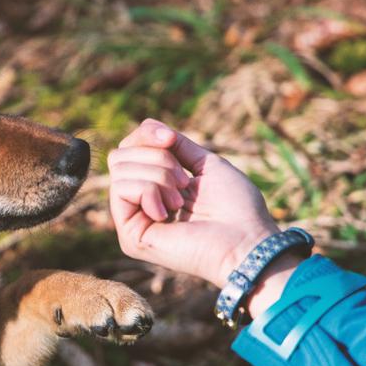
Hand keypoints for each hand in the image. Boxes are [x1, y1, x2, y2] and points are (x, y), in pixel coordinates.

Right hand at [107, 119, 281, 289]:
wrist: (245, 240)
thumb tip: (149, 126)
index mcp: (156, 188)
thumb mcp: (204, 163)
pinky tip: (169, 211)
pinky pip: (120, 190)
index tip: (171, 138)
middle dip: (156, 158)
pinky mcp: (130, 237)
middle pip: (120, 157)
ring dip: (158, 176)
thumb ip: (176, 146)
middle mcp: (140, 205)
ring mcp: (133, 222)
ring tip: (180, 200)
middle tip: (184, 181)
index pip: (129, 149)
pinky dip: (149, 191)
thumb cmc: (235, 207)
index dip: (146, 135)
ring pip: (120, 171)